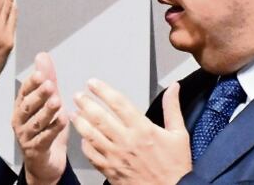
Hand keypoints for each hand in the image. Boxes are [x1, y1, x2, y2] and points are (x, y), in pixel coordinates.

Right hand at [12, 53, 69, 184]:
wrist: (46, 163)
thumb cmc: (46, 129)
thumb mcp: (49, 101)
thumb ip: (47, 79)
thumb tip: (42, 55)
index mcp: (22, 107)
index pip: (24, 92)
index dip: (31, 83)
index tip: (40, 74)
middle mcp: (20, 121)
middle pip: (28, 106)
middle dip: (38, 95)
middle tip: (49, 85)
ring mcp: (26, 137)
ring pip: (36, 123)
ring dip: (46, 111)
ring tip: (57, 101)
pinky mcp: (35, 150)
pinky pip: (44, 139)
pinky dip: (53, 129)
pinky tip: (63, 120)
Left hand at [72, 79, 190, 184]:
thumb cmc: (175, 166)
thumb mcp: (179, 134)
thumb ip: (172, 108)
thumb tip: (173, 87)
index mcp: (142, 129)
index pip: (118, 104)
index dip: (103, 91)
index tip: (93, 83)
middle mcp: (126, 141)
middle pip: (100, 117)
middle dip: (86, 103)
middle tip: (78, 95)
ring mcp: (116, 157)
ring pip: (91, 136)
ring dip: (80, 123)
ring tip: (74, 113)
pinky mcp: (111, 171)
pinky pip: (92, 156)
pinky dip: (85, 146)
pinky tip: (82, 138)